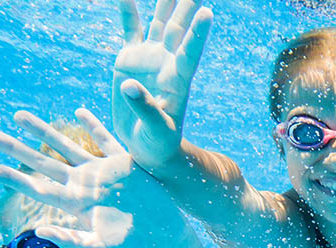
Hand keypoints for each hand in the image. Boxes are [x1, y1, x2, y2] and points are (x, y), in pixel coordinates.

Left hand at [0, 108, 182, 247]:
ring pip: (66, 147)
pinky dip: (94, 125)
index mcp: (74, 203)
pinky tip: (79, 111)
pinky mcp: (124, 165)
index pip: (33, 186)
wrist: (167, 236)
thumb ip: (71, 238)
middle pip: (41, 162)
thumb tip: (38, 232)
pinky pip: (106, 140)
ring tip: (17, 116)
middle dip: (13, 148)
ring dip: (42, 131)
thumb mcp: (102, 245)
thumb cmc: (136, 245)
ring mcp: (102, 173)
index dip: (8, 176)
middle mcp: (83, 184)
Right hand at [111, 0, 212, 170]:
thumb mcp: (157, 130)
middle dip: (186, 5)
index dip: (198, 33)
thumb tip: (129, 85)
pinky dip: (127, 11)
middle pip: (178, 28)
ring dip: (165, 2)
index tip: (208, 13)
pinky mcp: (131, 59)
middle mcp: (167, 62)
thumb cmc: (159, 143)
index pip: (190, 52)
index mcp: (178, 80)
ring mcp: (150, 58)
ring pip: (160, 23)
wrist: (147, 145)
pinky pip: (130, 29)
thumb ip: (146, 108)